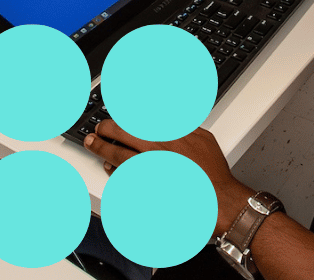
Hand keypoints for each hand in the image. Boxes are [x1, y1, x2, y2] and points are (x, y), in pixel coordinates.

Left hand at [83, 122, 253, 238]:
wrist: (218, 201)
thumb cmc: (213, 175)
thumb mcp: (204, 140)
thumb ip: (186, 128)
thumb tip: (173, 122)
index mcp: (171, 134)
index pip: (141, 118)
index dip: (125, 114)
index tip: (118, 112)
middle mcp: (158, 150)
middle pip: (123, 133)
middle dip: (107, 129)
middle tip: (99, 129)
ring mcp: (150, 169)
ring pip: (118, 155)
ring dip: (103, 148)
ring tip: (94, 144)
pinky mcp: (147, 187)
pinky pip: (123, 178)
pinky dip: (114, 171)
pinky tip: (109, 168)